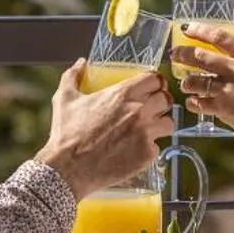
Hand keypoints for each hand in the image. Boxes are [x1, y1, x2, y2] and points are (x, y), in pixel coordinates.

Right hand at [36, 60, 173, 199]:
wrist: (67, 169)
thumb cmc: (66, 134)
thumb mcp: (64, 99)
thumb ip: (73, 76)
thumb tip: (80, 63)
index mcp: (123, 93)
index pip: (155, 78)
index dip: (154, 82)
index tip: (150, 88)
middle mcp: (139, 111)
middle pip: (166, 99)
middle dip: (159, 102)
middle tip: (150, 109)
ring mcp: (146, 133)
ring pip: (168, 123)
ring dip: (160, 125)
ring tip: (147, 130)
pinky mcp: (147, 154)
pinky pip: (158, 147)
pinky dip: (148, 148)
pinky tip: (135, 150)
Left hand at [170, 25, 233, 175]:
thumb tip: (228, 59)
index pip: (219, 37)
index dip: (200, 30)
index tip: (187, 28)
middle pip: (200, 56)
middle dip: (182, 54)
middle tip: (175, 54)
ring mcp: (227, 89)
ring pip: (194, 80)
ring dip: (186, 82)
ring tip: (186, 83)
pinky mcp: (222, 108)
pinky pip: (198, 102)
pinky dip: (194, 102)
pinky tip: (195, 102)